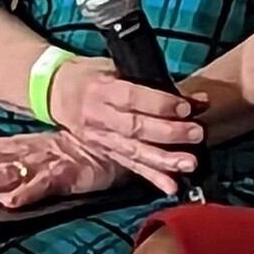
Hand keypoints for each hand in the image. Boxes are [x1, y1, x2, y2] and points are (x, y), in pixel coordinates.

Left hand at [0, 134, 122, 208]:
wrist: (108, 142)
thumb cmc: (65, 148)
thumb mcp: (21, 147)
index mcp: (10, 147)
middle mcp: (21, 152)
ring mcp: (43, 163)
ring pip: (7, 172)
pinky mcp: (67, 174)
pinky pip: (45, 184)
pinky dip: (27, 192)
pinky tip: (12, 202)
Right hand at [42, 57, 204, 194]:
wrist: (57, 91)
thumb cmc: (92, 75)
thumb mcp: (114, 67)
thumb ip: (147, 81)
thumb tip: (188, 97)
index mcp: (101, 89)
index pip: (131, 98)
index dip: (159, 104)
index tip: (185, 107)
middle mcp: (99, 117)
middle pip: (135, 128)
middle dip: (168, 133)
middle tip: (196, 133)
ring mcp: (101, 139)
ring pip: (134, 151)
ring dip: (164, 160)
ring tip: (189, 164)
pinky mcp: (105, 153)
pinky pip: (130, 166)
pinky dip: (151, 177)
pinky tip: (170, 186)